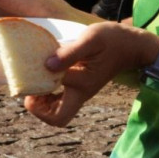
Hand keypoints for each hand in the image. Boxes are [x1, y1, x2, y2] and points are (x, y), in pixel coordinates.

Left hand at [24, 23, 158, 126]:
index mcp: (82, 82)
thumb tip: (47, 65)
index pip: (54, 93)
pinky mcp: (80, 89)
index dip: (37, 87)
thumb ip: (70, 52)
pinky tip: (43, 77)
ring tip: (34, 83)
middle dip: (39, 109)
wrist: (130, 46)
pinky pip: (61, 102)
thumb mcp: (91, 39)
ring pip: (58, 113)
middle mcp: (81, 92)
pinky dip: (48, 95)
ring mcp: (80, 93)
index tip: (29, 73)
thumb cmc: (111, 39)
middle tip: (30, 90)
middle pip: (58, 118)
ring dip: (42, 104)